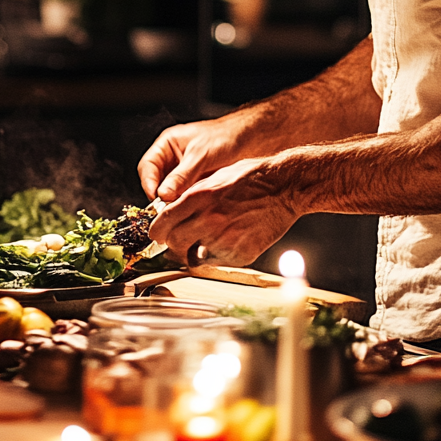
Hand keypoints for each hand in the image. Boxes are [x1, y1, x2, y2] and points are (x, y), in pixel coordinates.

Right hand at [138, 113, 257, 201]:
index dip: (149, 183)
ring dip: (174, 201)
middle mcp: (172, 159)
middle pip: (156, 181)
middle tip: (168, 208)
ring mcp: (184, 172)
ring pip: (170, 191)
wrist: (250, 138)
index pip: (147, 166)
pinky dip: (186, 203)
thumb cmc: (224, 137)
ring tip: (182, 209)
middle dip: (161, 195)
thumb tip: (163, 194)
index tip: (156, 198)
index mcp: (167, 145)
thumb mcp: (200, 155)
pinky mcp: (195, 183)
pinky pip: (184, 196)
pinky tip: (193, 208)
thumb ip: (182, 175)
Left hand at [146, 156, 297, 264]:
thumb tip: (171, 212)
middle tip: (179, 241)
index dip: (157, 232)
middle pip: (174, 243)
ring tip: (202, 242)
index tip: (158, 234)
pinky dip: (215, 256)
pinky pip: (216, 263)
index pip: (162, 224)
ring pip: (192, 257)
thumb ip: (190, 197)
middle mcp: (208, 220)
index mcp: (198, 198)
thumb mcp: (213, 178)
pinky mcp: (239, 254)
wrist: (283, 187)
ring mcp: (224, 240)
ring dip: (193, 252)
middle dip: (173, 243)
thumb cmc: (250, 178)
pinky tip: (223, 243)